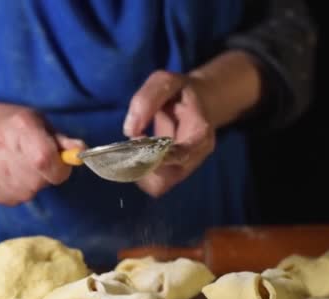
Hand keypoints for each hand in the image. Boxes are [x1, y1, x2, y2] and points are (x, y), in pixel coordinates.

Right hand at [0, 105, 84, 204]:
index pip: (43, 159)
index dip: (59, 169)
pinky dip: (19, 191)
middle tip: (40, 164)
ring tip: (25, 167)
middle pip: (35, 181)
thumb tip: (82, 152)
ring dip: (32, 185)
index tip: (61, 165)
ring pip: (25, 193)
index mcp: (21, 126)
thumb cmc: (19, 127)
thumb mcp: (43, 124)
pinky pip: (13, 199)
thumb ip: (63, 141)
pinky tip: (13, 175)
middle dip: (46, 177)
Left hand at [122, 51, 261, 196]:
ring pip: (159, 186)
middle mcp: (195, 156)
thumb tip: (130, 130)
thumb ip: (147, 100)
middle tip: (128, 150)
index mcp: (199, 133)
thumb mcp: (165, 82)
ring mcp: (185, 167)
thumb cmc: (181, 91)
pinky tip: (136, 156)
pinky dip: (141, 174)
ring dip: (139, 174)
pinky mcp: (174, 172)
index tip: (135, 147)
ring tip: (131, 152)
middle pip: (167, 180)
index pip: (180, 156)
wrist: (199, 102)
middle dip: (143, 169)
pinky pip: (156, 184)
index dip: (156, 158)